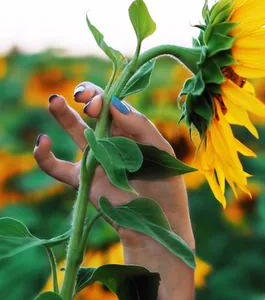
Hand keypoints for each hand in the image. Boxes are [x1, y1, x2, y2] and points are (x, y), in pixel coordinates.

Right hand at [33, 82, 194, 250]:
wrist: (157, 224)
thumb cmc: (166, 186)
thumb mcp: (161, 151)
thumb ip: (140, 127)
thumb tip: (114, 104)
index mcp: (134, 130)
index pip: (115, 105)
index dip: (105, 98)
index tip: (98, 103)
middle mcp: (114, 141)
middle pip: (94, 112)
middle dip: (87, 98)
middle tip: (81, 96)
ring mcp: (97, 159)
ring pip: (75, 131)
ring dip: (63, 114)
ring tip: (54, 100)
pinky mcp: (84, 180)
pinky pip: (58, 167)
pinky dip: (45, 156)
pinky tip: (42, 142)